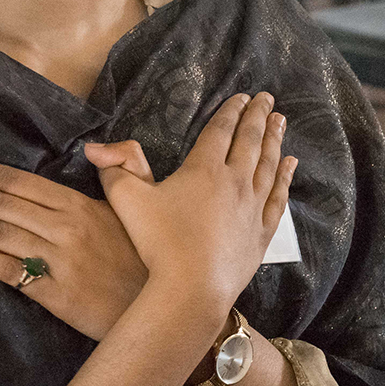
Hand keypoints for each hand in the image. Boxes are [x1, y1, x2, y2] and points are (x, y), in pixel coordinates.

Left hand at [0, 145, 150, 340]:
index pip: (16, 180)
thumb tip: (94, 147)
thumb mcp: (145, 199)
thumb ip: (125, 163)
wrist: (171, 306)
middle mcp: (65, 226)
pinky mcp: (56, 294)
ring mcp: (59, 260)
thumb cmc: (152, 252)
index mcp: (80, 202)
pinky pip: (11, 271)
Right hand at [92, 92, 295, 314]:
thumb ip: (113, 169)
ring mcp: (252, 207)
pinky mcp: (261, 233)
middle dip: (258, 116)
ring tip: (281, 121)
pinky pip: (278, 197)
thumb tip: (94, 147)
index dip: (231, 111)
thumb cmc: (158, 243)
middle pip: (250, 141)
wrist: (192, 289)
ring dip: (275, 139)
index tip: (242, 96)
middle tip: (267, 98)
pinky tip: (290, 164)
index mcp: (204, 169)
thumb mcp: (127, 201)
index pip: (221, 131)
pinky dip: (285, 177)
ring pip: (269, 165)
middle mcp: (235, 181)